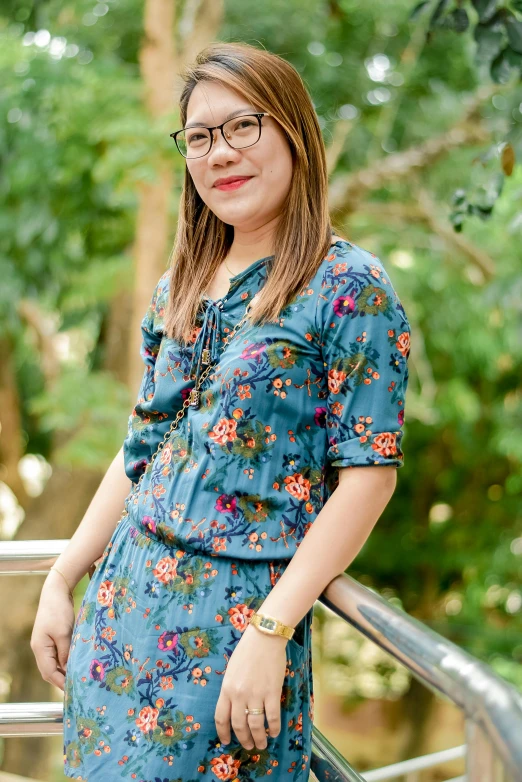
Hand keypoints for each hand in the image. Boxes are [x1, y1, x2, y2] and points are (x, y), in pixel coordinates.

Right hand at [31, 571, 74, 691]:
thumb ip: (66, 653)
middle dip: (62, 680)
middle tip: (78, 687)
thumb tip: (68, 670)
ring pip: (54, 663)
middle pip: (49, 670)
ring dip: (64, 671)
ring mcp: (45, 643)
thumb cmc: (59, 611)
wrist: (56, 592)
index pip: (49, 672)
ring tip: (79, 678)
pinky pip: (58, 655)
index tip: (74, 690)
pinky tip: (76, 663)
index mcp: (40, 648)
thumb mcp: (64, 633)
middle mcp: (40, 648)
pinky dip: (66, 661)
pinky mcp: (52, 638)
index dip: (61, 683)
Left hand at [214, 622, 287, 750]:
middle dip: (244, 739)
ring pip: (255, 725)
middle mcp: (239, 695)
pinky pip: (272, 717)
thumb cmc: (247, 651)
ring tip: (262, 744)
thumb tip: (234, 707)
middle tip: (249, 746)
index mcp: (226, 688)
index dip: (223, 733)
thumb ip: (231, 689)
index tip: (226, 741)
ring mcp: (256, 694)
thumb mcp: (231, 670)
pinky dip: (273, 728)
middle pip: (239, 725)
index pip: (221, 717)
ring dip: (259, 738)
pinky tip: (274, 732)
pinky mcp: (272, 692)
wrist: (264, 637)